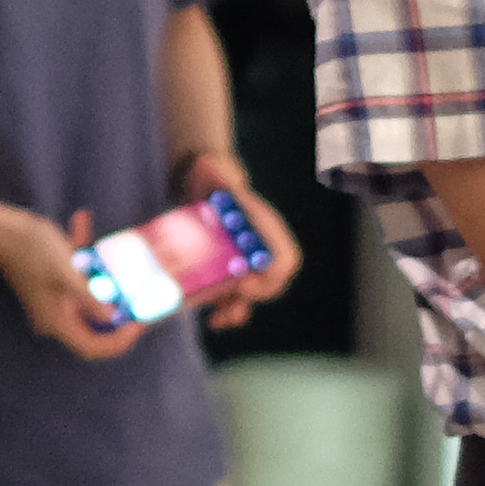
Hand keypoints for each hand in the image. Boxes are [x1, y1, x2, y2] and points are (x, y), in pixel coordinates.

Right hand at [0, 202, 138, 364]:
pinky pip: (76, 274)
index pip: (92, 347)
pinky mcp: (54, 281)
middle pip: (95, 324)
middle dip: (119, 307)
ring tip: (111, 253)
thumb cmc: (31, 250)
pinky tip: (81, 221)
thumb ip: (90, 298)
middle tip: (140, 292)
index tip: (138, 323)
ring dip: (102, 275)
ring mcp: (55, 298)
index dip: (119, 341)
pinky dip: (83, 253)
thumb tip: (111, 317)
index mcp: (57, 321)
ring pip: (89, 296)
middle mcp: (56, 315)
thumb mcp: (66, 272)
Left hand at [178, 151, 304, 330]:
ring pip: (253, 298)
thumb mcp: (213, 169)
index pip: (285, 259)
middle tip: (228, 306)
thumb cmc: (212, 175)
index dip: (272, 276)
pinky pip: (235, 300)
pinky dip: (226, 313)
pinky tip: (211, 318)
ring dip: (237, 311)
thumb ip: (215, 170)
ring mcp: (247, 264)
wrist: (200, 184)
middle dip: (251, 300)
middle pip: (271, 285)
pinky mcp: (229, 273)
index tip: (245, 282)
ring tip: (217, 319)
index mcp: (265, 228)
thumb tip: (204, 165)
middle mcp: (261, 249)